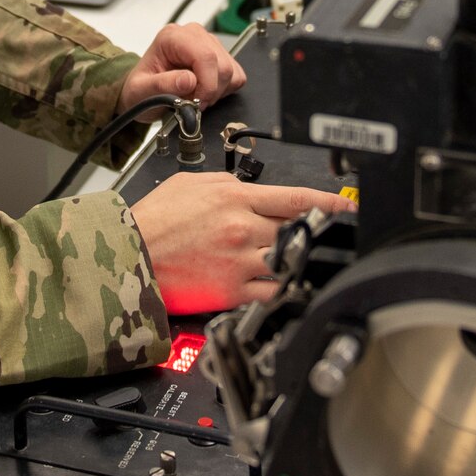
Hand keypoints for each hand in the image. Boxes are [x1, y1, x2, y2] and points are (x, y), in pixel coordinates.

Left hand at [120, 22, 245, 112]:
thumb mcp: (141, 91)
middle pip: (222, 64)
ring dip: (216, 91)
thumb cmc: (140, 89)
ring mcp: (209, 43)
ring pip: (231, 71)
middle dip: (210, 90)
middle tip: (193, 103)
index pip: (205, 56)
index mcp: (172, 37)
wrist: (143, 92)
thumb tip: (189, 80)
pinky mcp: (220, 56)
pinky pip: (236, 75)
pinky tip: (205, 91)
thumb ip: (162, 85)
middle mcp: (193, 35)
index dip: (206, 84)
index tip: (197, 103)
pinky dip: (224, 90)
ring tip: (195, 96)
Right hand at [131, 172, 353, 315]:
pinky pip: (272, 292)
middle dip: (313, 233)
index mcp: (236, 199)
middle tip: (324, 236)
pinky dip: (284, 288)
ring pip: (290, 261)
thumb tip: (253, 190)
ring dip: (300, 261)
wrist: (127, 254)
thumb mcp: (193, 184)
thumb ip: (230, 186)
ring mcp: (240, 262)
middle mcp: (243, 229)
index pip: (296, 199)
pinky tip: (288, 285)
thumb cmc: (153, 219)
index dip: (329, 203)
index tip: (348, 207)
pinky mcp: (232, 291)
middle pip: (297, 230)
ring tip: (306, 261)